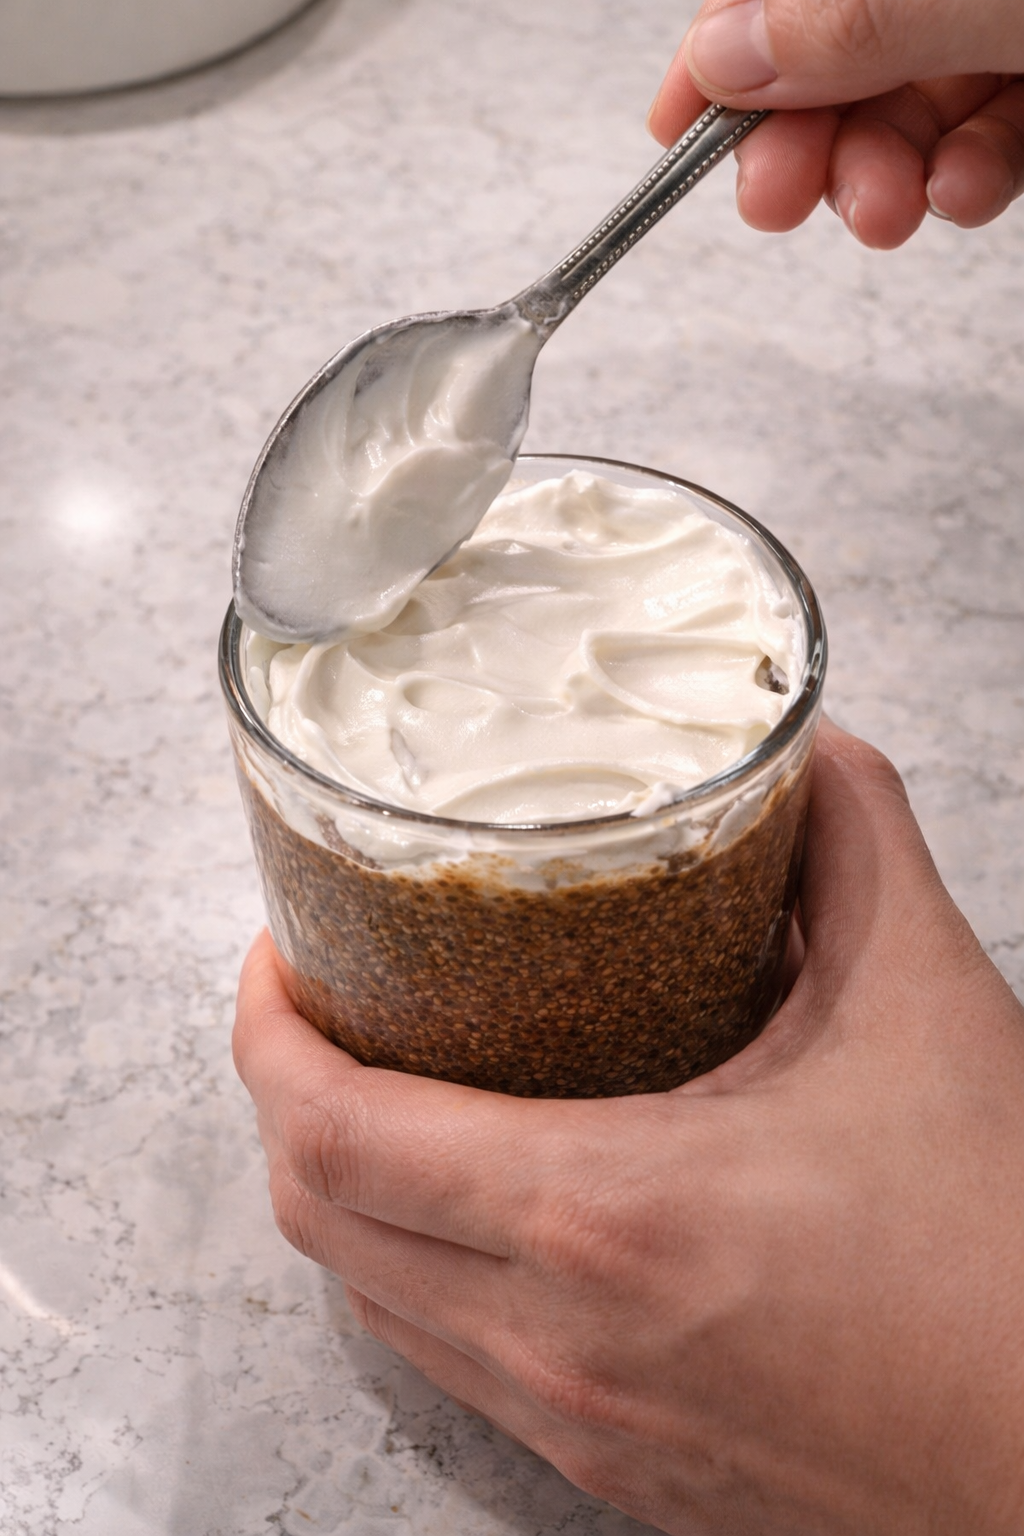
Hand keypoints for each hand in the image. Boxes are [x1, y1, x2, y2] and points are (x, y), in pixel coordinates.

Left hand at [234, 720, 1023, 1535]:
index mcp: (601, 1216)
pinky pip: (448, 1364)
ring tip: (389, 1090)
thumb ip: (859, 848)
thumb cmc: (998, 1263)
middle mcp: (554, 1338)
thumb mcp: (930, 1013)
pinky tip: (482, 1211)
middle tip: (327, 1005)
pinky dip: (417, 1270)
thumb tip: (809, 759)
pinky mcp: (613, 1468)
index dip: (266, 1030)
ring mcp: (573, 1422)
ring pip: (371, 1299)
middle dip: (287, 1096)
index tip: (278, 958)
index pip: (331, 1127)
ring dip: (346, 1186)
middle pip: (317, 1214)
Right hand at [647, 0, 1023, 245]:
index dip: (719, 53)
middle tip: (777, 195)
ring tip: (883, 213)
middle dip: (803, 138)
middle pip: (839, 56)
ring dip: (880, 177)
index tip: (675, 131)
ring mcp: (1003, 21)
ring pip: (912, 109)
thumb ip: (852, 17)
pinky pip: (992, 135)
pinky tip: (958, 192)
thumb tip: (724, 56)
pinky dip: (965, 178)